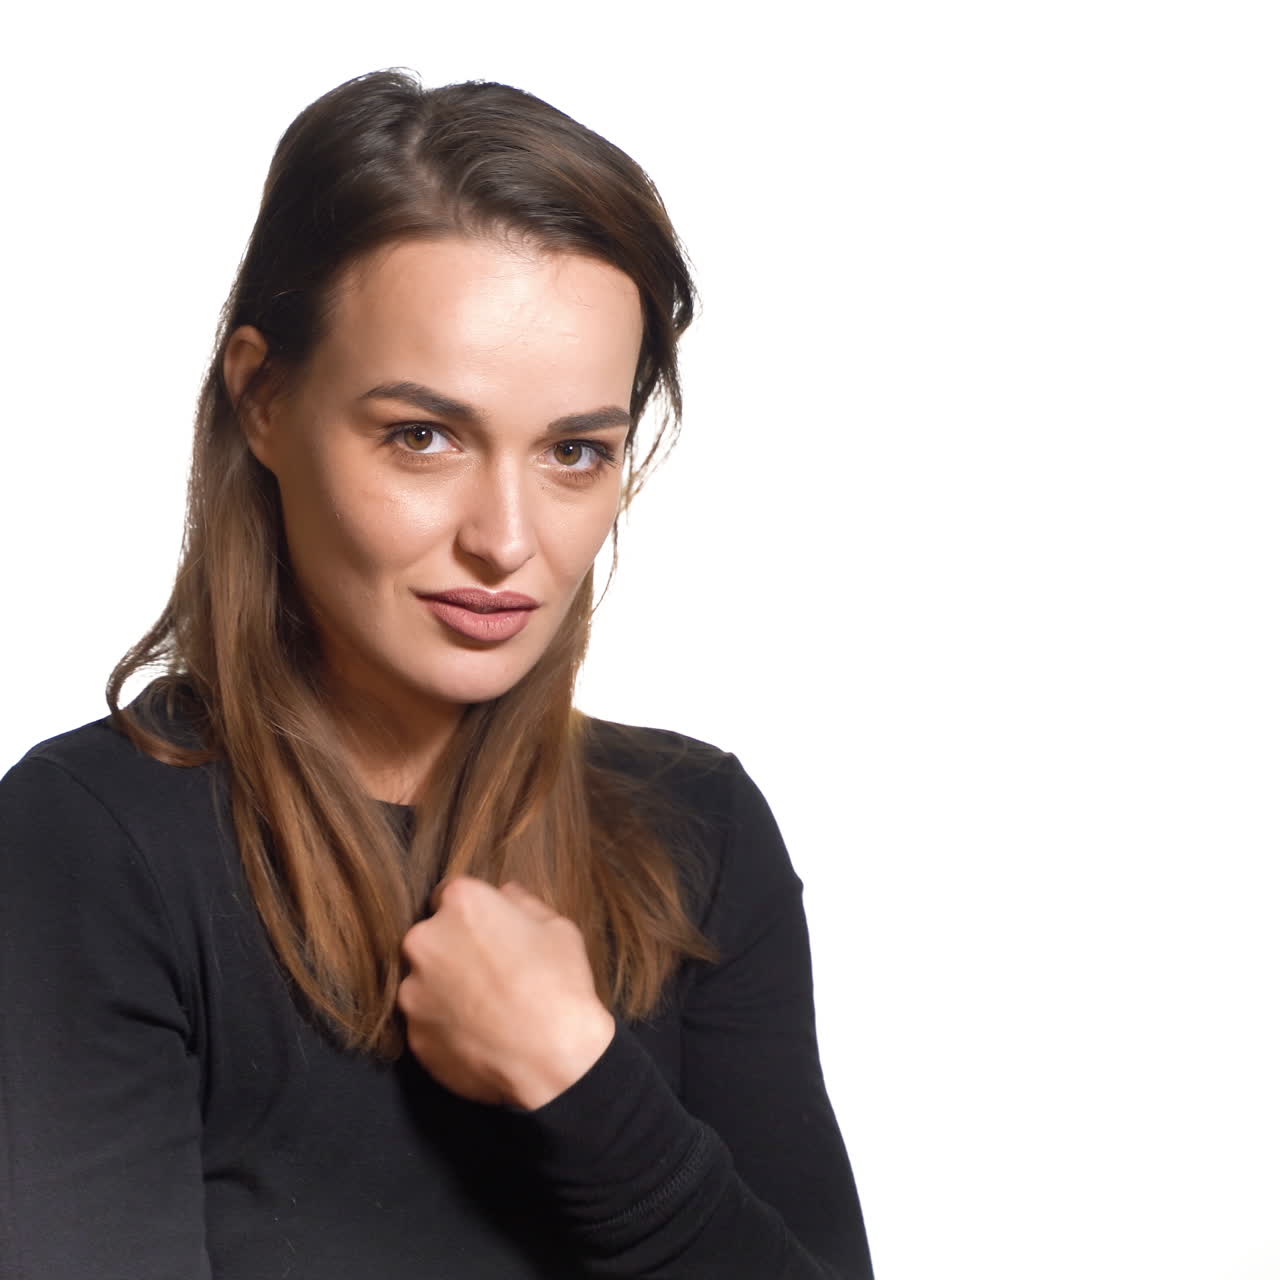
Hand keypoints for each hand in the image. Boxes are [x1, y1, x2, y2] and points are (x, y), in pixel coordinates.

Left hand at [396, 875, 616, 1108]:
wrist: (553, 1059)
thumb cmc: (559, 986)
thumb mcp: (557, 926)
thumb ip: (522, 903)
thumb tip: (506, 895)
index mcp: (461, 905)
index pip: (450, 895)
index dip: (471, 914)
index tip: (486, 931)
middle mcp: (425, 942)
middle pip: (432, 938)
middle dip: (454, 950)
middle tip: (490, 972)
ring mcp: (414, 992)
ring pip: (425, 982)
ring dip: (447, 990)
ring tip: (487, 1010)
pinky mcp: (414, 1036)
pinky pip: (428, 1023)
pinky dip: (447, 1027)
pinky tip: (481, 1035)